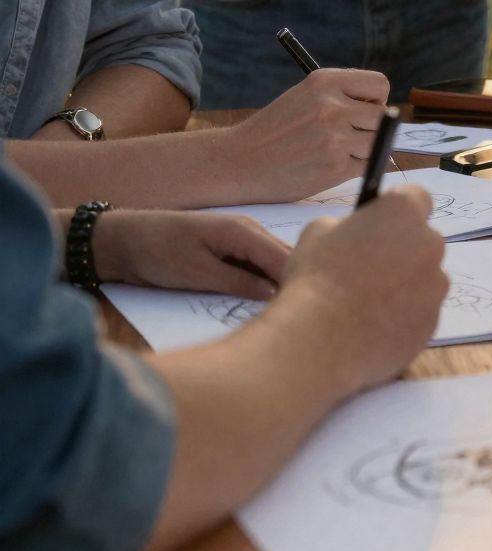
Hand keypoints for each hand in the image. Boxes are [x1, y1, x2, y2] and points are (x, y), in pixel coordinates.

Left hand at [92, 209, 288, 297]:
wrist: (124, 241)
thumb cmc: (159, 253)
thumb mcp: (198, 273)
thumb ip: (237, 282)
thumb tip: (274, 294)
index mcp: (243, 231)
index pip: (283, 258)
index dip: (296, 283)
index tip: (306, 313)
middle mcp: (247, 231)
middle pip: (282, 259)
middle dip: (291, 284)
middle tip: (297, 319)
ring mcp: (238, 241)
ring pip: (268, 265)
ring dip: (274, 286)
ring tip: (283, 315)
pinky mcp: (226, 253)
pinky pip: (252, 267)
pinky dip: (257, 284)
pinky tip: (259, 305)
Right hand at [219, 68, 390, 200]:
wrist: (239, 161)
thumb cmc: (275, 130)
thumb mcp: (306, 95)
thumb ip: (342, 96)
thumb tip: (387, 110)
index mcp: (325, 81)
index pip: (380, 84)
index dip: (375, 100)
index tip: (363, 111)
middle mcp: (332, 106)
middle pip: (383, 116)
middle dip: (373, 128)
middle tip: (351, 136)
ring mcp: (334, 137)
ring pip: (378, 143)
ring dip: (364, 150)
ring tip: (336, 151)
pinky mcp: (334, 167)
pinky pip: (366, 166)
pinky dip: (354, 168)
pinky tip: (329, 165)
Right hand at [272, 186, 447, 396]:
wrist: (320, 341)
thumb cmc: (316, 277)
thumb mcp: (319, 232)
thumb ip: (347, 227)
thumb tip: (356, 236)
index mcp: (405, 211)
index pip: (416, 197)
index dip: (397, 211)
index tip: (380, 225)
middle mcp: (430, 244)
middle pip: (422, 242)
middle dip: (402, 252)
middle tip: (368, 271)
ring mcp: (435, 287)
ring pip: (424, 281)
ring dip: (405, 288)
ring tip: (366, 308)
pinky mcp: (431, 324)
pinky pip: (419, 316)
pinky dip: (402, 320)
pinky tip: (371, 331)